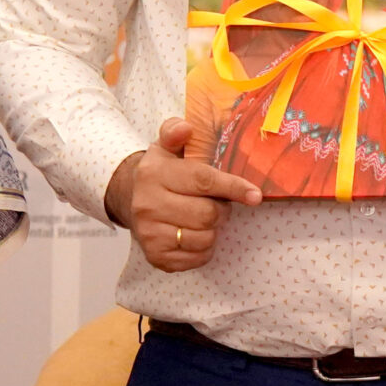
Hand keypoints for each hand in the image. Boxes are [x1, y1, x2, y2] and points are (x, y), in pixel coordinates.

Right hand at [107, 117, 261, 271]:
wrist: (131, 200)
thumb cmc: (161, 173)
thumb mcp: (165, 147)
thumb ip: (175, 132)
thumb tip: (185, 128)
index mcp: (154, 174)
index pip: (203, 181)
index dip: (233, 188)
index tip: (255, 195)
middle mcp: (148, 205)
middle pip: (207, 214)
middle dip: (221, 210)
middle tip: (216, 203)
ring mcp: (150, 234)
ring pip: (205, 238)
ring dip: (213, 229)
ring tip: (202, 218)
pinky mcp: (156, 257)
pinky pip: (198, 257)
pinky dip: (204, 248)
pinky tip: (194, 234)